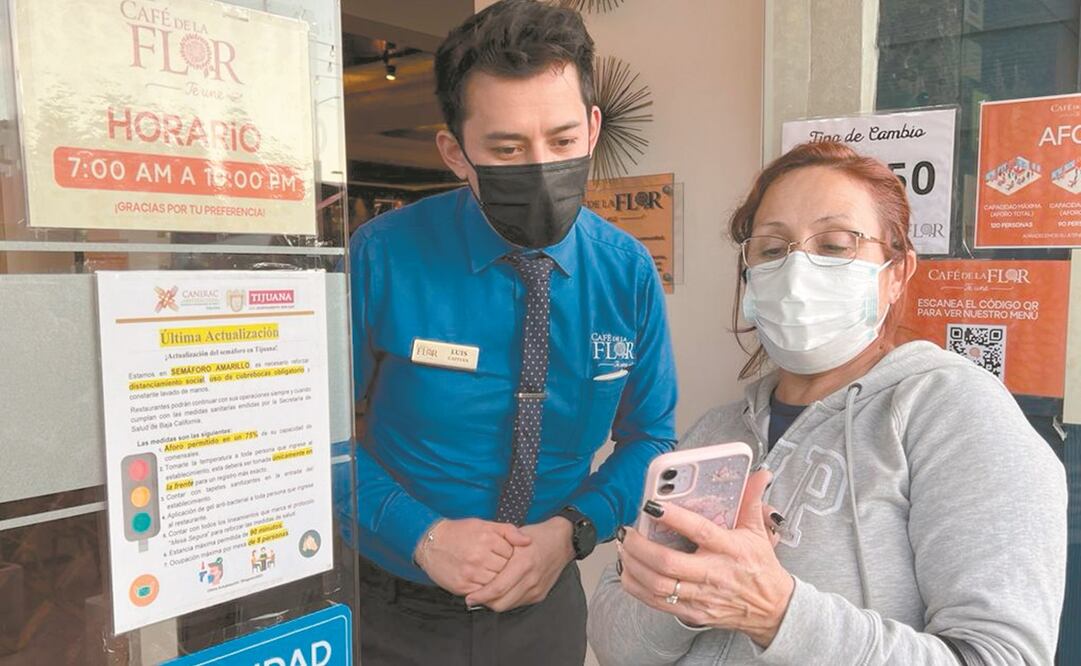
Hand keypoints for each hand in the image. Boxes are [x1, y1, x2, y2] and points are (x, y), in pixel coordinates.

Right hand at [415, 518, 531, 596]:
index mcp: (487, 539)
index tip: (508, 556)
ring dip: (498, 582)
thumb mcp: (484, 525)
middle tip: (502, 567)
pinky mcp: (462, 586)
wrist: (431, 543)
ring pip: (497, 584)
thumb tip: (529, 541)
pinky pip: (483, 593)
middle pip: (506, 570)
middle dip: (507, 570)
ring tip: (494, 575)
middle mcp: (480, 556)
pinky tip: (486, 583)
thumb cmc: (460, 532)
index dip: (513, 557)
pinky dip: (488, 591)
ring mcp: (471, 573)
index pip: (513, 554)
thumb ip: (508, 531)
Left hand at [464, 517, 574, 611]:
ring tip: (485, 595)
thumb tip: (479, 564)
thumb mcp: (516, 535)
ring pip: (509, 605)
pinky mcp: (539, 594)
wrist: (562, 541)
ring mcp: (536, 589)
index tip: (470, 596)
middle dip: (485, 603)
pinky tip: (500, 593)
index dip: (481, 595)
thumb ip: (497, 549)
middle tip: (474, 598)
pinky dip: (507, 600)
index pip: (497, 588)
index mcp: (523, 563)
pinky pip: (518, 603)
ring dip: (495, 603)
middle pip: (502, 602)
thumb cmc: (538, 536)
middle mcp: (531, 579)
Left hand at [618, 470, 793, 646]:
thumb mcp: (758, 531)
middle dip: (640, 546)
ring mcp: (702, 596)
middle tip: (628, 531)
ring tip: (624, 548)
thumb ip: (752, 500)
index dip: (673, 518)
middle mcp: (714, 573)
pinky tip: (628, 571)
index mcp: (730, 549)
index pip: (699, 531)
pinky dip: (637, 586)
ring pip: (657, 585)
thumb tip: (759, 474)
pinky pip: (657, 602)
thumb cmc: (761, 567)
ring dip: (633, 566)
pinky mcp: (694, 612)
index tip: (652, 505)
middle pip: (668, 563)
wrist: (773, 609)